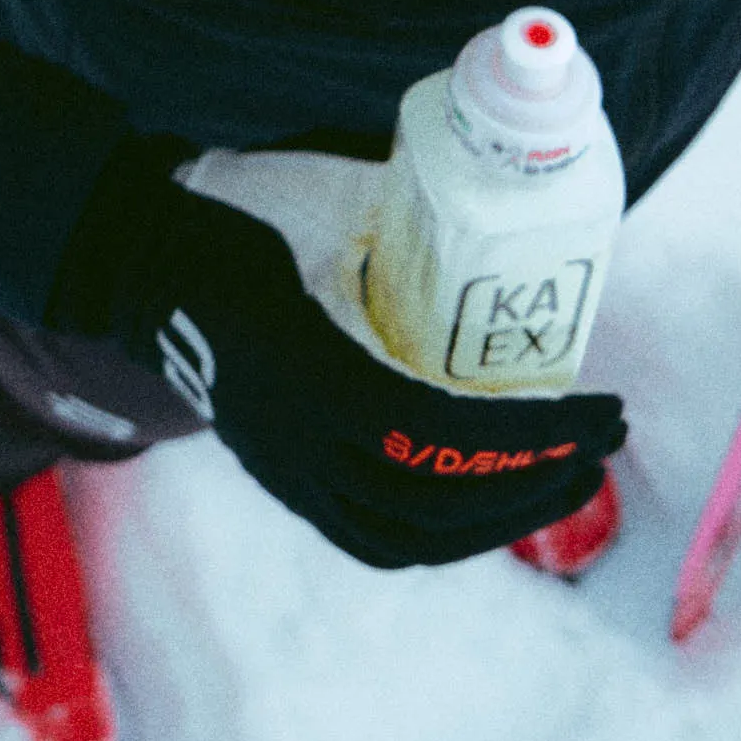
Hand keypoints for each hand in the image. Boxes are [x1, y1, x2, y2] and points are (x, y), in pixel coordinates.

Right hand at [49, 153, 623, 568]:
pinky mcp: (282, 476)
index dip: (533, 434)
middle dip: (532, 484)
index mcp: (312, 371)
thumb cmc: (239, 213)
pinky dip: (442, 527)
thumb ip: (411, 220)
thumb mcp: (327, 204)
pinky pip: (372, 532)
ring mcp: (283, 468)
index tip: (602, 409)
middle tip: (600, 445)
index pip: (440, 434)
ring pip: (404, 536)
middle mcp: (296, 440)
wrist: (138, 256)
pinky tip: (487, 497)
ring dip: (495, 519)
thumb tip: (510, 211)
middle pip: (434, 504)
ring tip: (560, 480)